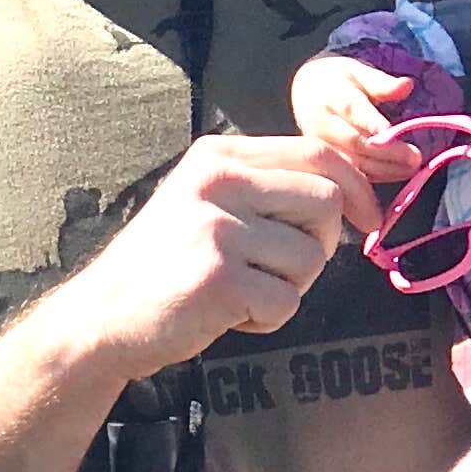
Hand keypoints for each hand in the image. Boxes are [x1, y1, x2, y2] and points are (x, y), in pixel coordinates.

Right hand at [39, 130, 376, 380]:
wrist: (101, 317)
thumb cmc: (164, 265)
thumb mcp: (205, 201)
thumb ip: (265, 188)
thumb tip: (350, 195)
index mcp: (218, 156)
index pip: (316, 152)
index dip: (357, 186)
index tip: (368, 219)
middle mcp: (218, 181)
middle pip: (327, 201)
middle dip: (322, 244)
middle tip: (280, 269)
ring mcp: (217, 228)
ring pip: (312, 258)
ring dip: (289, 287)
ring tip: (240, 291)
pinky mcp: (219, 278)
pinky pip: (286, 302)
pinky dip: (266, 319)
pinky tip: (226, 314)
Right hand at [291, 53, 424, 183]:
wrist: (305, 92)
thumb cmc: (338, 82)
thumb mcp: (358, 72)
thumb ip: (381, 82)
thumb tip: (406, 85)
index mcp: (331, 96)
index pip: (352, 110)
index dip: (372, 122)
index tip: (392, 132)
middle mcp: (321, 124)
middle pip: (354, 142)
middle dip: (386, 152)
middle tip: (415, 158)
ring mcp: (320, 146)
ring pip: (352, 163)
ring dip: (384, 169)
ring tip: (411, 168)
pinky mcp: (323, 163)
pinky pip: (349, 175)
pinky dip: (375, 177)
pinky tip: (397, 174)